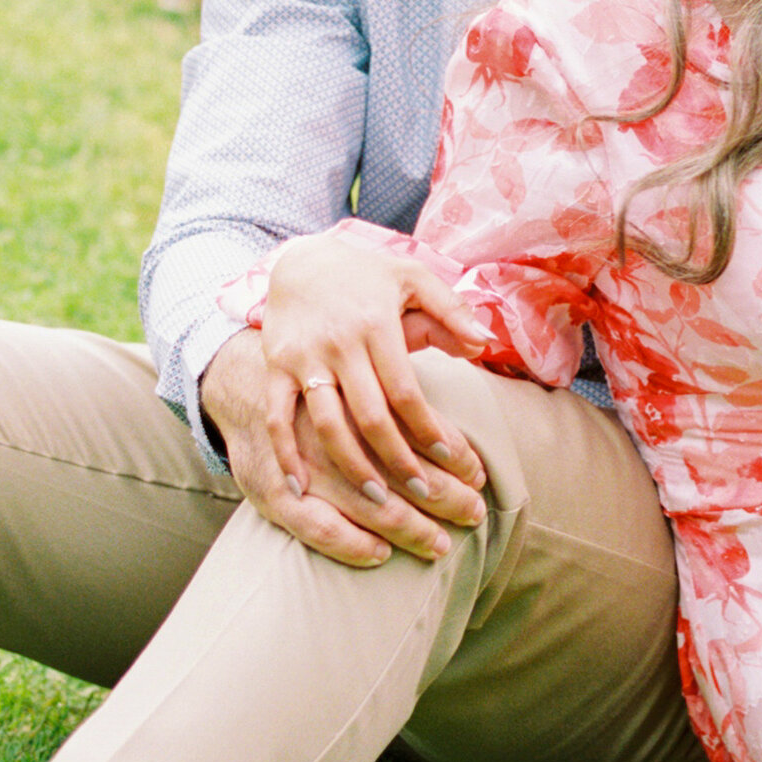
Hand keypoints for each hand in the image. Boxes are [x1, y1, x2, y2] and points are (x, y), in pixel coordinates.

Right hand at [217, 232, 491, 560]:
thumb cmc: (367, 274)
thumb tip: (484, 343)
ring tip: (376, 502)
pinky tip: (301, 485)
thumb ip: (450, 310)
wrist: (300, 259)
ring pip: (328, 422)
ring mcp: (305, 357)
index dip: (429, 428)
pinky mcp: (276, 366)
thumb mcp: (414, 276)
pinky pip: (279, 416)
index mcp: (377, 324)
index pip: (406, 390)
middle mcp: (340, 343)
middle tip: (424, 498)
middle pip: (371, 416)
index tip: (453, 460)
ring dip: (352, 466)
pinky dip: (286, 452)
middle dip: (398, 461)